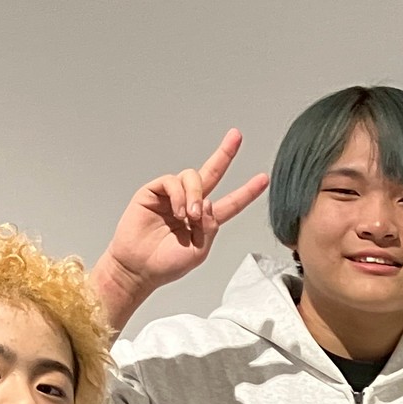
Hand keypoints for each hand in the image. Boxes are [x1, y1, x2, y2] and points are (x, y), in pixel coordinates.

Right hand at [95, 128, 269, 316]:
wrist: (139, 268)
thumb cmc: (166, 264)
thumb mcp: (199, 251)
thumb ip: (210, 228)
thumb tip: (208, 201)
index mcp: (204, 220)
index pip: (230, 202)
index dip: (247, 191)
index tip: (263, 179)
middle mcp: (190, 203)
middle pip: (212, 173)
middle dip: (225, 153)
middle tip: (236, 136)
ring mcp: (172, 196)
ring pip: (193, 177)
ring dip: (195, 195)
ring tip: (189, 216)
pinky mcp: (154, 191)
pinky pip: (172, 181)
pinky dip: (179, 195)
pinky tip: (178, 213)